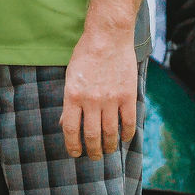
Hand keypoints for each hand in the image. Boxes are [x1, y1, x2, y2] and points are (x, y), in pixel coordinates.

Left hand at [61, 27, 138, 157]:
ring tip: (109, 150)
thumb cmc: (85, 55)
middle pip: (91, 135)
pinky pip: (129, 122)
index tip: (75, 154)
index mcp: (72, 95)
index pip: (70, 129)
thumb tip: (65, 124)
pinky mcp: (127, 95)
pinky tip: (125, 138)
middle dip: (93, 151)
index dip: (73, 146)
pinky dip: (127, 134)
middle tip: (94, 157)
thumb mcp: (70, 77)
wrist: (107, 37)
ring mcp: (111, 99)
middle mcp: (91, 100)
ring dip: (110, 146)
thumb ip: (70, 101)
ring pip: (110, 132)